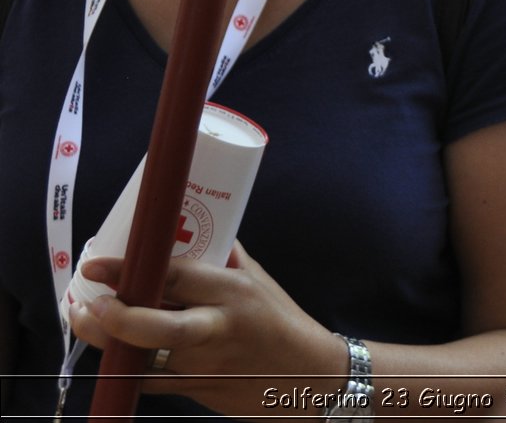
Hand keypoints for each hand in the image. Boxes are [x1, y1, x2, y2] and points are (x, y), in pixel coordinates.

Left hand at [69, 242, 345, 417]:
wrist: (306, 377)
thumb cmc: (282, 322)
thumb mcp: (259, 282)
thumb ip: (224, 259)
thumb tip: (195, 229)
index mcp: (234, 292)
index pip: (177, 276)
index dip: (131, 270)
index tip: (96, 265)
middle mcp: (217, 328)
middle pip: (157, 328)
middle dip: (116, 317)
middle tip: (89, 302)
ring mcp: (203, 365)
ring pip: (142, 358)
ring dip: (106, 341)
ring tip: (84, 319)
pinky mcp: (194, 391)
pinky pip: (149, 379)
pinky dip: (127, 364)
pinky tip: (113, 348)